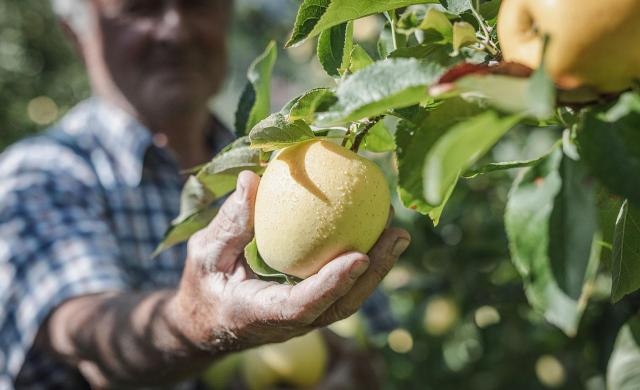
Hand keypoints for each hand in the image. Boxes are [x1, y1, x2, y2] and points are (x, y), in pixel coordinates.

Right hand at [167, 171, 409, 352]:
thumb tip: (251, 177)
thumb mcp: (205, 254)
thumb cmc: (204, 286)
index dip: (332, 284)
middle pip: (341, 304)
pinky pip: (341, 286)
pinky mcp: (311, 305)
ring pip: (348, 298)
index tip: (359, 256)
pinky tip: (374, 232)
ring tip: (398, 232)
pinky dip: (362, 262)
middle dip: (373, 272)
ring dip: (377, 267)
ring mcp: (305, 316)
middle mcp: (291, 322)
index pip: (302, 305)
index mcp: (262, 313)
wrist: (207, 321)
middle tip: (397, 235)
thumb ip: (229, 223)